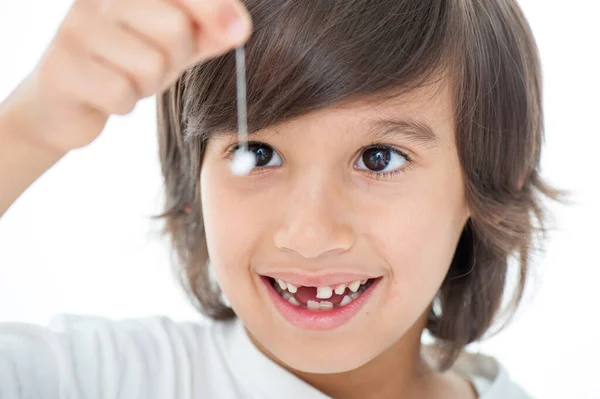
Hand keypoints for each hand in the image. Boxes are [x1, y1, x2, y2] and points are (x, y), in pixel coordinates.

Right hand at [14, 0, 251, 153]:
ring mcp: (76, 30)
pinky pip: (122, 93)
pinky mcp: (63, 68)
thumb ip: (207, 33)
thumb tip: (240, 27)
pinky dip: (124, 104)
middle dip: (175, 57)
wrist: (65, 100)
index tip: (240, 30)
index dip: (212, 8)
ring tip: (127, 80)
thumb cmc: (126, 65)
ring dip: (147, 85)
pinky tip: (108, 97)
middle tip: (154, 64)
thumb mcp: (173, 46)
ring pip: (151, 65)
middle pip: (175, 27)